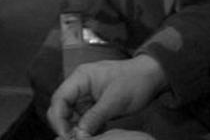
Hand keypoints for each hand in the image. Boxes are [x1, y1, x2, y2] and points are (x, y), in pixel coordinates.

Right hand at [47, 54, 166, 137]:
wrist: (151, 76)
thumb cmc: (134, 82)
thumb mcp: (114, 101)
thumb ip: (94, 117)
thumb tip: (78, 135)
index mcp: (80, 77)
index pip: (59, 98)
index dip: (58, 118)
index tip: (66, 136)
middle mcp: (79, 84)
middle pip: (60, 106)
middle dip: (64, 124)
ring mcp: (85, 94)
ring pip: (70, 114)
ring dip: (74, 128)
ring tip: (85, 138)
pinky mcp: (92, 103)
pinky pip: (82, 117)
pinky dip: (84, 127)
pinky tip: (92, 135)